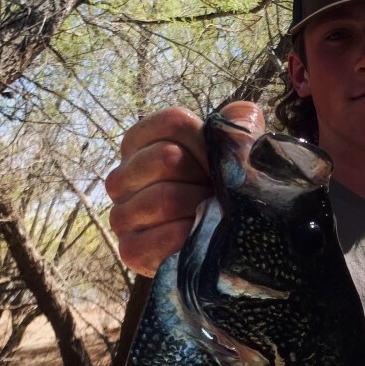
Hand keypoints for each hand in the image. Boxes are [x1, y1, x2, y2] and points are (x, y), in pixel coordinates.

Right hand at [106, 102, 263, 275]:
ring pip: (162, 198)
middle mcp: (122, 177)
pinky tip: (200, 235)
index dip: (207, 140)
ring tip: (214, 214)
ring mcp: (121, 215)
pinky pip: (153, 239)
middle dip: (205, 176)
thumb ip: (238, 130)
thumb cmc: (224, 189)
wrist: (225, 242)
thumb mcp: (237, 155)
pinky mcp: (130, 250)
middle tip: (219, 192)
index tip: (221, 159)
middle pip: (166, 157)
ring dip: (200, 208)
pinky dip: (185, 237)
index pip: (173, 123)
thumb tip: (243, 114)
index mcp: (141, 144)